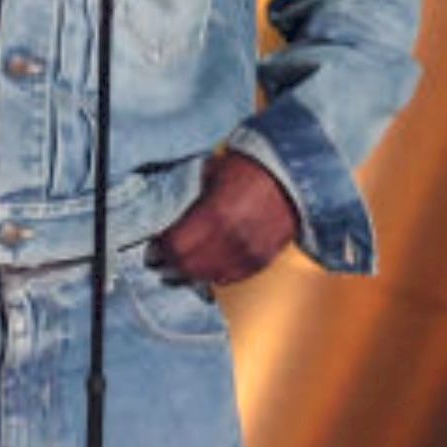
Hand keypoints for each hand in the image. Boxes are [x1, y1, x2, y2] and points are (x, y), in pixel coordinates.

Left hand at [150, 151, 298, 288]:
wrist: (294, 177)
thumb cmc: (253, 168)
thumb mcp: (214, 173)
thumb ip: (192, 195)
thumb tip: (171, 208)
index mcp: (215, 215)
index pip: (176, 246)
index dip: (159, 251)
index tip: (152, 250)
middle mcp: (231, 240)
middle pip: (188, 267)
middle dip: (170, 266)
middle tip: (160, 263)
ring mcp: (247, 253)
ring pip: (208, 277)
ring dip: (190, 276)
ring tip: (179, 271)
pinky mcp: (260, 261)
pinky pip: (230, 278)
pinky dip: (214, 276)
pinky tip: (205, 272)